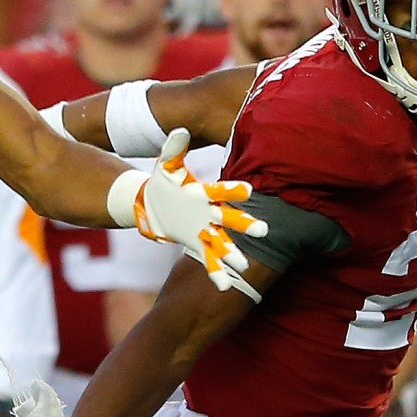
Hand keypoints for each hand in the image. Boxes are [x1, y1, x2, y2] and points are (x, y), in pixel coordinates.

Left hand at [132, 130, 266, 290]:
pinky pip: (207, 259)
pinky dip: (215, 271)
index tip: (247, 191)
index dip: (233, 191)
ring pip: (222, 242)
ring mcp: (205, 230)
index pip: (221, 191)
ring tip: (244, 267)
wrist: (152, 203)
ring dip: (233, 254)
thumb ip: (174, 149)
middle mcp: (211, 212)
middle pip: (230, 219)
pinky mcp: (196, 243)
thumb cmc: (164, 181)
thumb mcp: (165, 165)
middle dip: (245, 225)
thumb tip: (179, 130)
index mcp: (205, 192)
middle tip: (263, 231)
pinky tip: (223, 286)